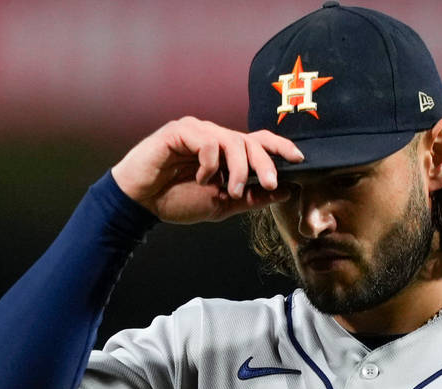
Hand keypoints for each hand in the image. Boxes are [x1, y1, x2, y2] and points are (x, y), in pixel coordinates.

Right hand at [109, 117, 303, 224]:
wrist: (141, 203)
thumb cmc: (176, 200)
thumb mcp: (222, 204)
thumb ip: (252, 197)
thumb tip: (285, 191)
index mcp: (225, 153)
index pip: (259, 142)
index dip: (280, 147)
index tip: (300, 159)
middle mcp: (214, 137)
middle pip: (251, 140)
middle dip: (265, 163)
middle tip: (270, 184)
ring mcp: (198, 131)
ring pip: (233, 140)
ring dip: (238, 169)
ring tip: (228, 190)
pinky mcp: (181, 130)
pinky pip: (209, 141)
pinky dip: (210, 163)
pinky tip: (199, 177)